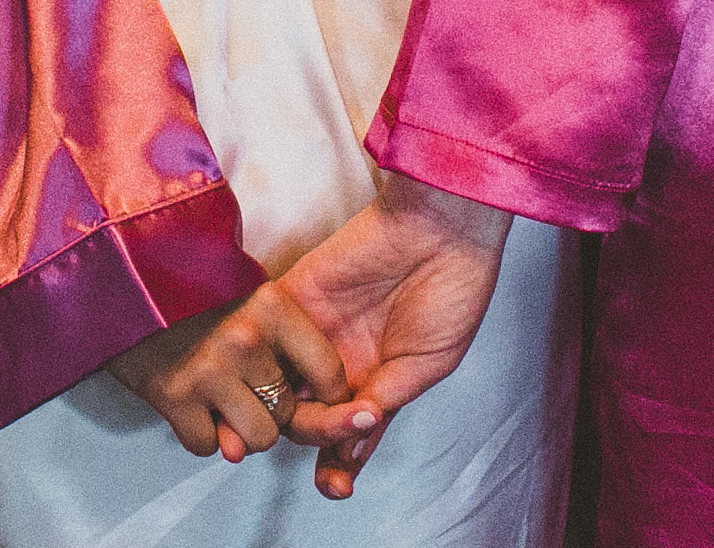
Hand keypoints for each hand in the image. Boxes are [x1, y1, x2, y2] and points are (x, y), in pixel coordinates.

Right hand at [104, 284, 347, 462]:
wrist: (115, 271)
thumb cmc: (185, 279)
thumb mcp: (242, 287)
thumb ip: (277, 338)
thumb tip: (302, 400)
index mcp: (271, 305)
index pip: (327, 369)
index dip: (330, 396)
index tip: (319, 401)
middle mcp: (245, 339)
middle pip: (290, 411)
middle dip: (274, 411)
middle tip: (250, 393)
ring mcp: (209, 370)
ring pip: (258, 438)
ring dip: (243, 432)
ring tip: (224, 406)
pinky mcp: (172, 396)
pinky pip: (208, 447)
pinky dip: (202, 436)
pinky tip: (192, 409)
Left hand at [274, 171, 509, 499]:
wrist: (443, 226)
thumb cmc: (452, 291)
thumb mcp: (427, 363)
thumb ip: (385, 401)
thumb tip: (351, 444)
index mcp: (374, 379)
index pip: (343, 431)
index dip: (337, 462)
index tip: (333, 487)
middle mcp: (338, 358)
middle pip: (305, 413)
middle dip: (312, 437)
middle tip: (333, 438)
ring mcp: (312, 329)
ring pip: (279, 381)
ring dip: (279, 408)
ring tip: (292, 422)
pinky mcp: (292, 295)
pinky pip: (261, 330)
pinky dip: (261, 356)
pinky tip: (278, 375)